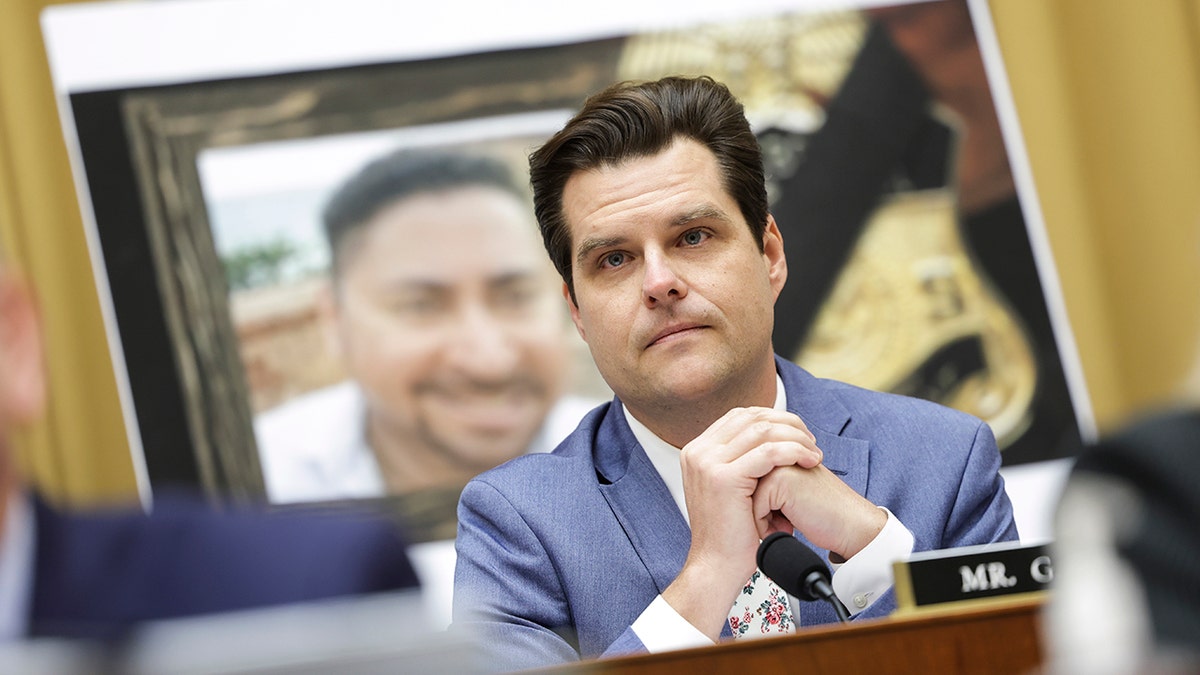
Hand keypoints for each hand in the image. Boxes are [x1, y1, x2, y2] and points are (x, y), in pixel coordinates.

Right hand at [662, 407, 820, 639]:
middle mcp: (698, 451)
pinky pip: (768, 452)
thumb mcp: (730, 489)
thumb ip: (740, 461)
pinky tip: (809, 461)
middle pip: (751, 416)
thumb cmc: (730, 535)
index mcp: (697, 450)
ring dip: (795, 437)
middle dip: (787, 424)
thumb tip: (770, 440)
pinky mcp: (723, 477)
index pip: (740, 416)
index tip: (797, 434)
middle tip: (810, 441)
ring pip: (763, 430)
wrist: (717, 568)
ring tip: (814, 454)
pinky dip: (794, 451)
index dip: (773, 418)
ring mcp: (707, 462)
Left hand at [752, 464, 885, 560]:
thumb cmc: (819, 514)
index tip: (776, 514)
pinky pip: (754, 508)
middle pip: (740, 489)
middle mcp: (774, 452)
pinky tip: (789, 525)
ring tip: (786, 521)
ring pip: (744, 498)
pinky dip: (766, 525)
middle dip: (756, 511)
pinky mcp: (781, 479)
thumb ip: (763, 483)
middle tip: (784, 518)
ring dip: (761, 518)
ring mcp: (777, 463)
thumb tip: (732, 492)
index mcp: (775, 451)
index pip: (741, 481)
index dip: (755, 506)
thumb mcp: (785, 495)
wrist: (850, 526)